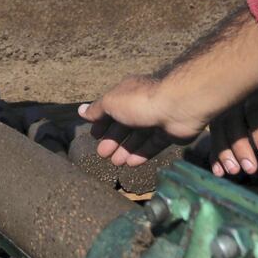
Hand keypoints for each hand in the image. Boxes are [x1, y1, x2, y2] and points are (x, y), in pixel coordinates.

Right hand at [78, 75, 205, 167]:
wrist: (177, 107)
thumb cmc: (140, 101)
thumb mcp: (112, 103)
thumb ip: (97, 109)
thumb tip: (81, 112)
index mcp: (127, 93)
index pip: (111, 108)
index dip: (101, 122)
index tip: (94, 136)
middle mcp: (141, 105)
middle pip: (124, 125)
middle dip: (112, 140)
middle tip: (102, 154)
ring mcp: (156, 119)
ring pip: (137, 137)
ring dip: (125, 149)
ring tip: (115, 163)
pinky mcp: (168, 133)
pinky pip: (152, 145)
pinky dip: (141, 154)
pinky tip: (131, 163)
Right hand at [209, 71, 257, 176]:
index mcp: (257, 85)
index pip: (257, 110)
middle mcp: (235, 90)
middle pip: (232, 119)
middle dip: (240, 146)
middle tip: (250, 169)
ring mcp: (222, 99)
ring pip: (217, 125)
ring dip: (223, 150)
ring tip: (231, 171)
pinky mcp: (215, 111)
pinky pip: (212, 133)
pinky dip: (214, 151)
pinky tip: (217, 169)